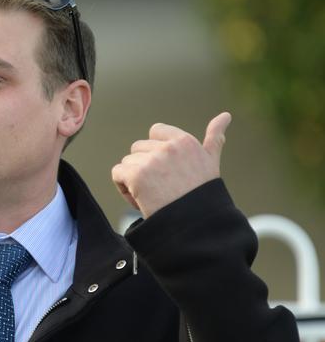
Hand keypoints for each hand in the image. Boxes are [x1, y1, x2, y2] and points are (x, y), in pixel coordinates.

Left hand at [111, 112, 231, 217]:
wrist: (195, 226)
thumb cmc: (202, 196)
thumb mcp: (210, 163)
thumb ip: (214, 139)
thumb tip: (225, 115)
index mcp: (185, 141)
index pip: (155, 131)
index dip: (155, 152)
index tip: (166, 171)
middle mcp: (168, 147)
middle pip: (138, 148)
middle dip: (144, 167)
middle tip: (161, 188)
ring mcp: (152, 161)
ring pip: (127, 162)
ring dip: (133, 179)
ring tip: (152, 196)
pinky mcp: (137, 176)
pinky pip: (117, 173)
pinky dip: (123, 188)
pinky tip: (140, 200)